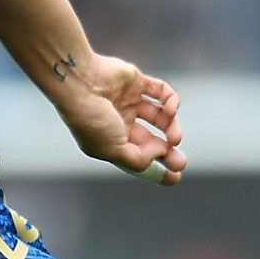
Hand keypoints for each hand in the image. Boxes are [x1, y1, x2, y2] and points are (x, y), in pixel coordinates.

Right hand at [55, 52, 184, 184]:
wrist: (80, 82)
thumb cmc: (91, 119)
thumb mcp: (113, 150)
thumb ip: (138, 159)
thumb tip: (161, 154)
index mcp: (110, 142)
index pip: (138, 158)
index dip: (157, 168)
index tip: (175, 176)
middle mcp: (120, 123)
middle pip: (151, 139)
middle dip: (168, 150)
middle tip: (180, 161)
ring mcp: (129, 102)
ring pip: (160, 117)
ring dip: (171, 127)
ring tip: (174, 137)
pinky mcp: (136, 82)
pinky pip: (161, 91)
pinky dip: (170, 100)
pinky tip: (170, 109)